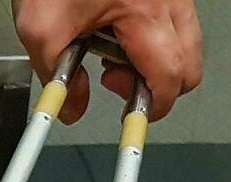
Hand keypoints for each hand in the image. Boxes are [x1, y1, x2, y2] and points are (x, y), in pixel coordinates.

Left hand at [14, 0, 202, 121]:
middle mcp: (169, 1)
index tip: (131, 121)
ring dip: (153, 60)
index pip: (170, 80)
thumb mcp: (40, 28)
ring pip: (185, 44)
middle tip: (114, 79)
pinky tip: (114, 26)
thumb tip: (73, 108)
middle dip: (156, 86)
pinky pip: (174, 21)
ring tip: (110, 49)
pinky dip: (151, 36)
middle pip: (189, 67)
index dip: (153, 109)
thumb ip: (58, 77)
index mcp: (145, 15)